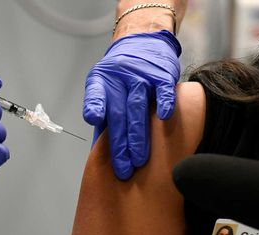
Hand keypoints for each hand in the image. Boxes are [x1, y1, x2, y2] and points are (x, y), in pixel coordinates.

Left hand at [84, 30, 180, 179]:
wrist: (144, 42)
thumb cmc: (121, 75)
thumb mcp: (105, 88)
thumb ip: (103, 115)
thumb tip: (96, 151)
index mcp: (101, 81)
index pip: (95, 93)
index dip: (94, 105)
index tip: (93, 119)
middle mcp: (119, 77)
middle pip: (118, 113)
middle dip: (119, 144)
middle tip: (122, 169)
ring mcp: (141, 75)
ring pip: (138, 107)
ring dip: (138, 135)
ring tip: (138, 160)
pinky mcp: (162, 75)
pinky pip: (163, 90)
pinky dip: (164, 103)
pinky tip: (165, 119)